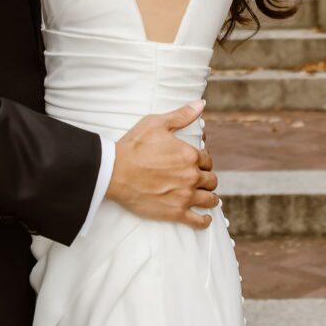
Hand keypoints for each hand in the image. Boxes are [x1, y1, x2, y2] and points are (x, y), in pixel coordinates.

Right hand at [106, 102, 218, 229]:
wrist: (115, 171)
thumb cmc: (134, 146)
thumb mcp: (156, 123)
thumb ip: (181, 115)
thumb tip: (201, 104)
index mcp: (189, 155)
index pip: (207, 160)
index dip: (203, 161)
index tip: (198, 163)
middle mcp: (191, 176)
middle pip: (211, 180)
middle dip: (207, 178)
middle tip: (201, 179)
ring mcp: (184, 196)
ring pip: (209, 199)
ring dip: (210, 197)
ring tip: (208, 197)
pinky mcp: (175, 213)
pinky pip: (198, 221)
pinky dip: (204, 220)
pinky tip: (205, 218)